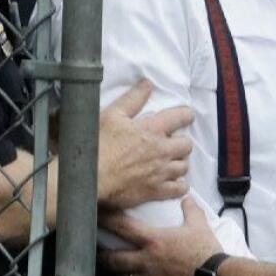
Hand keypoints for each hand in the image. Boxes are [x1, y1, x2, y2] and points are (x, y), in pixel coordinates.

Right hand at [96, 80, 193, 209]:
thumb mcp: (112, 114)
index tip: (183, 116)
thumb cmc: (98, 143)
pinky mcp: (156, 191)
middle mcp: (162, 150)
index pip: (182, 117)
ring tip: (170, 161)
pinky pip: (179, 189)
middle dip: (181, 141)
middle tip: (171, 142)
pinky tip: (174, 183)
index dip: (185, 115)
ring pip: (184, 166)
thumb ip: (133, 99)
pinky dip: (180, 186)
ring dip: (179, 162)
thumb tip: (148, 84)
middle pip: (187, 144)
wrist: (89, 176)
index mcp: (153, 129)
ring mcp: (161, 172)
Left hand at [100, 196, 222, 275]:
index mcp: (154, 240)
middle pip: (113, 258)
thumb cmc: (205, 251)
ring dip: (116, 272)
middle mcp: (145, 260)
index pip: (123, 227)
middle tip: (98, 250)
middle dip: (103, 255)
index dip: (107, 220)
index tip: (97, 216)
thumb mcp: (200, 226)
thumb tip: (187, 198)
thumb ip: (191, 210)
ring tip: (114, 268)